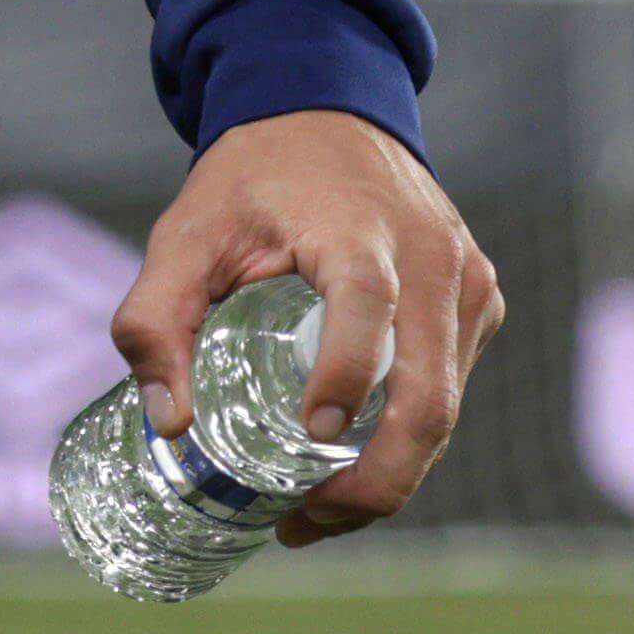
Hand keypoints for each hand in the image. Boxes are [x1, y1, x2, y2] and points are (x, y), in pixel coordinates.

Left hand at [119, 108, 499, 541]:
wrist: (327, 110)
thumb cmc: (253, 177)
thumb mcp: (184, 233)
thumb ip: (154, 319)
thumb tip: (169, 425)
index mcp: (360, 229)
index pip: (370, 307)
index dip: (350, 376)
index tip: (312, 434)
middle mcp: (432, 257)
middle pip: (430, 394)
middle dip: (376, 480)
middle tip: (305, 523)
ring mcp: (467, 281)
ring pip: (446, 408)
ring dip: (390, 475)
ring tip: (314, 513)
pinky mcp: (478, 301)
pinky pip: (451, 388)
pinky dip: (408, 441)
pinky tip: (350, 464)